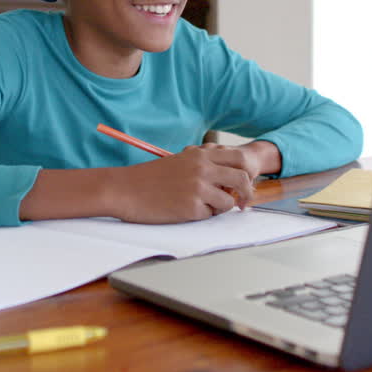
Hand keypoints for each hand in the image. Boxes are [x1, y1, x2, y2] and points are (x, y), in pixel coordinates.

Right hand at [108, 144, 258, 223]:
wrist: (124, 190)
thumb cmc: (150, 178)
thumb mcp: (180, 161)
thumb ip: (204, 164)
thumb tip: (229, 176)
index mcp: (200, 155)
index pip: (239, 158)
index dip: (246, 173)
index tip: (243, 184)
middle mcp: (203, 169)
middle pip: (242, 179)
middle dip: (246, 193)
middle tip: (241, 203)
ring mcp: (198, 188)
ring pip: (229, 202)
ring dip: (220, 208)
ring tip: (201, 206)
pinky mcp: (191, 207)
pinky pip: (210, 215)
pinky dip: (201, 216)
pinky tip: (183, 210)